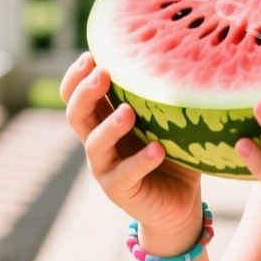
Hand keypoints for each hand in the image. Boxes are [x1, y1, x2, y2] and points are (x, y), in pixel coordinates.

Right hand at [61, 52, 203, 243]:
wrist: (179, 204)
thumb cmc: (175, 154)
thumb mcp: (167, 121)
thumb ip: (164, 98)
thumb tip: (186, 57)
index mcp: (104, 120)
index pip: (74, 95)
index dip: (76, 77)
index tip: (90, 56)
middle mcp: (98, 142)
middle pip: (76, 114)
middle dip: (86, 92)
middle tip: (104, 74)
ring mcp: (105, 168)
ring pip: (95, 144)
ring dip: (110, 127)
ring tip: (128, 113)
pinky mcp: (120, 191)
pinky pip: (126, 174)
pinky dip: (141, 160)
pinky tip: (158, 150)